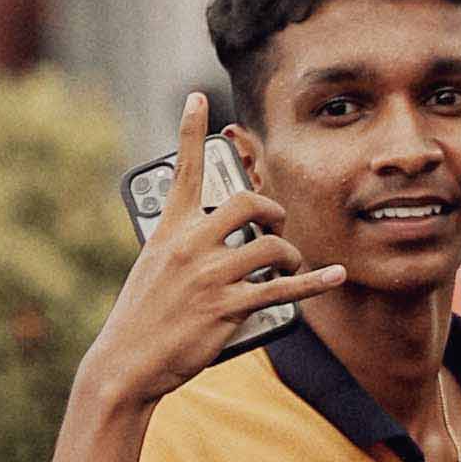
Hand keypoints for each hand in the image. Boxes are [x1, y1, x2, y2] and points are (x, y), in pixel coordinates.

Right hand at [83, 94, 340, 415]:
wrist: (126, 363)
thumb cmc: (141, 319)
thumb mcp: (152, 270)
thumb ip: (183, 248)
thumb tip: (221, 244)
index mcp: (167, 231)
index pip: (183, 171)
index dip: (191, 131)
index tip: (197, 99)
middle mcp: (190, 246)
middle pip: (246, 203)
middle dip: (271, 209)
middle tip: (275, 224)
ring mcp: (211, 276)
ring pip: (270, 247)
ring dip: (288, 254)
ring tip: (287, 265)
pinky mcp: (228, 307)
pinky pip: (283, 289)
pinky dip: (314, 282)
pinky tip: (334, 275)